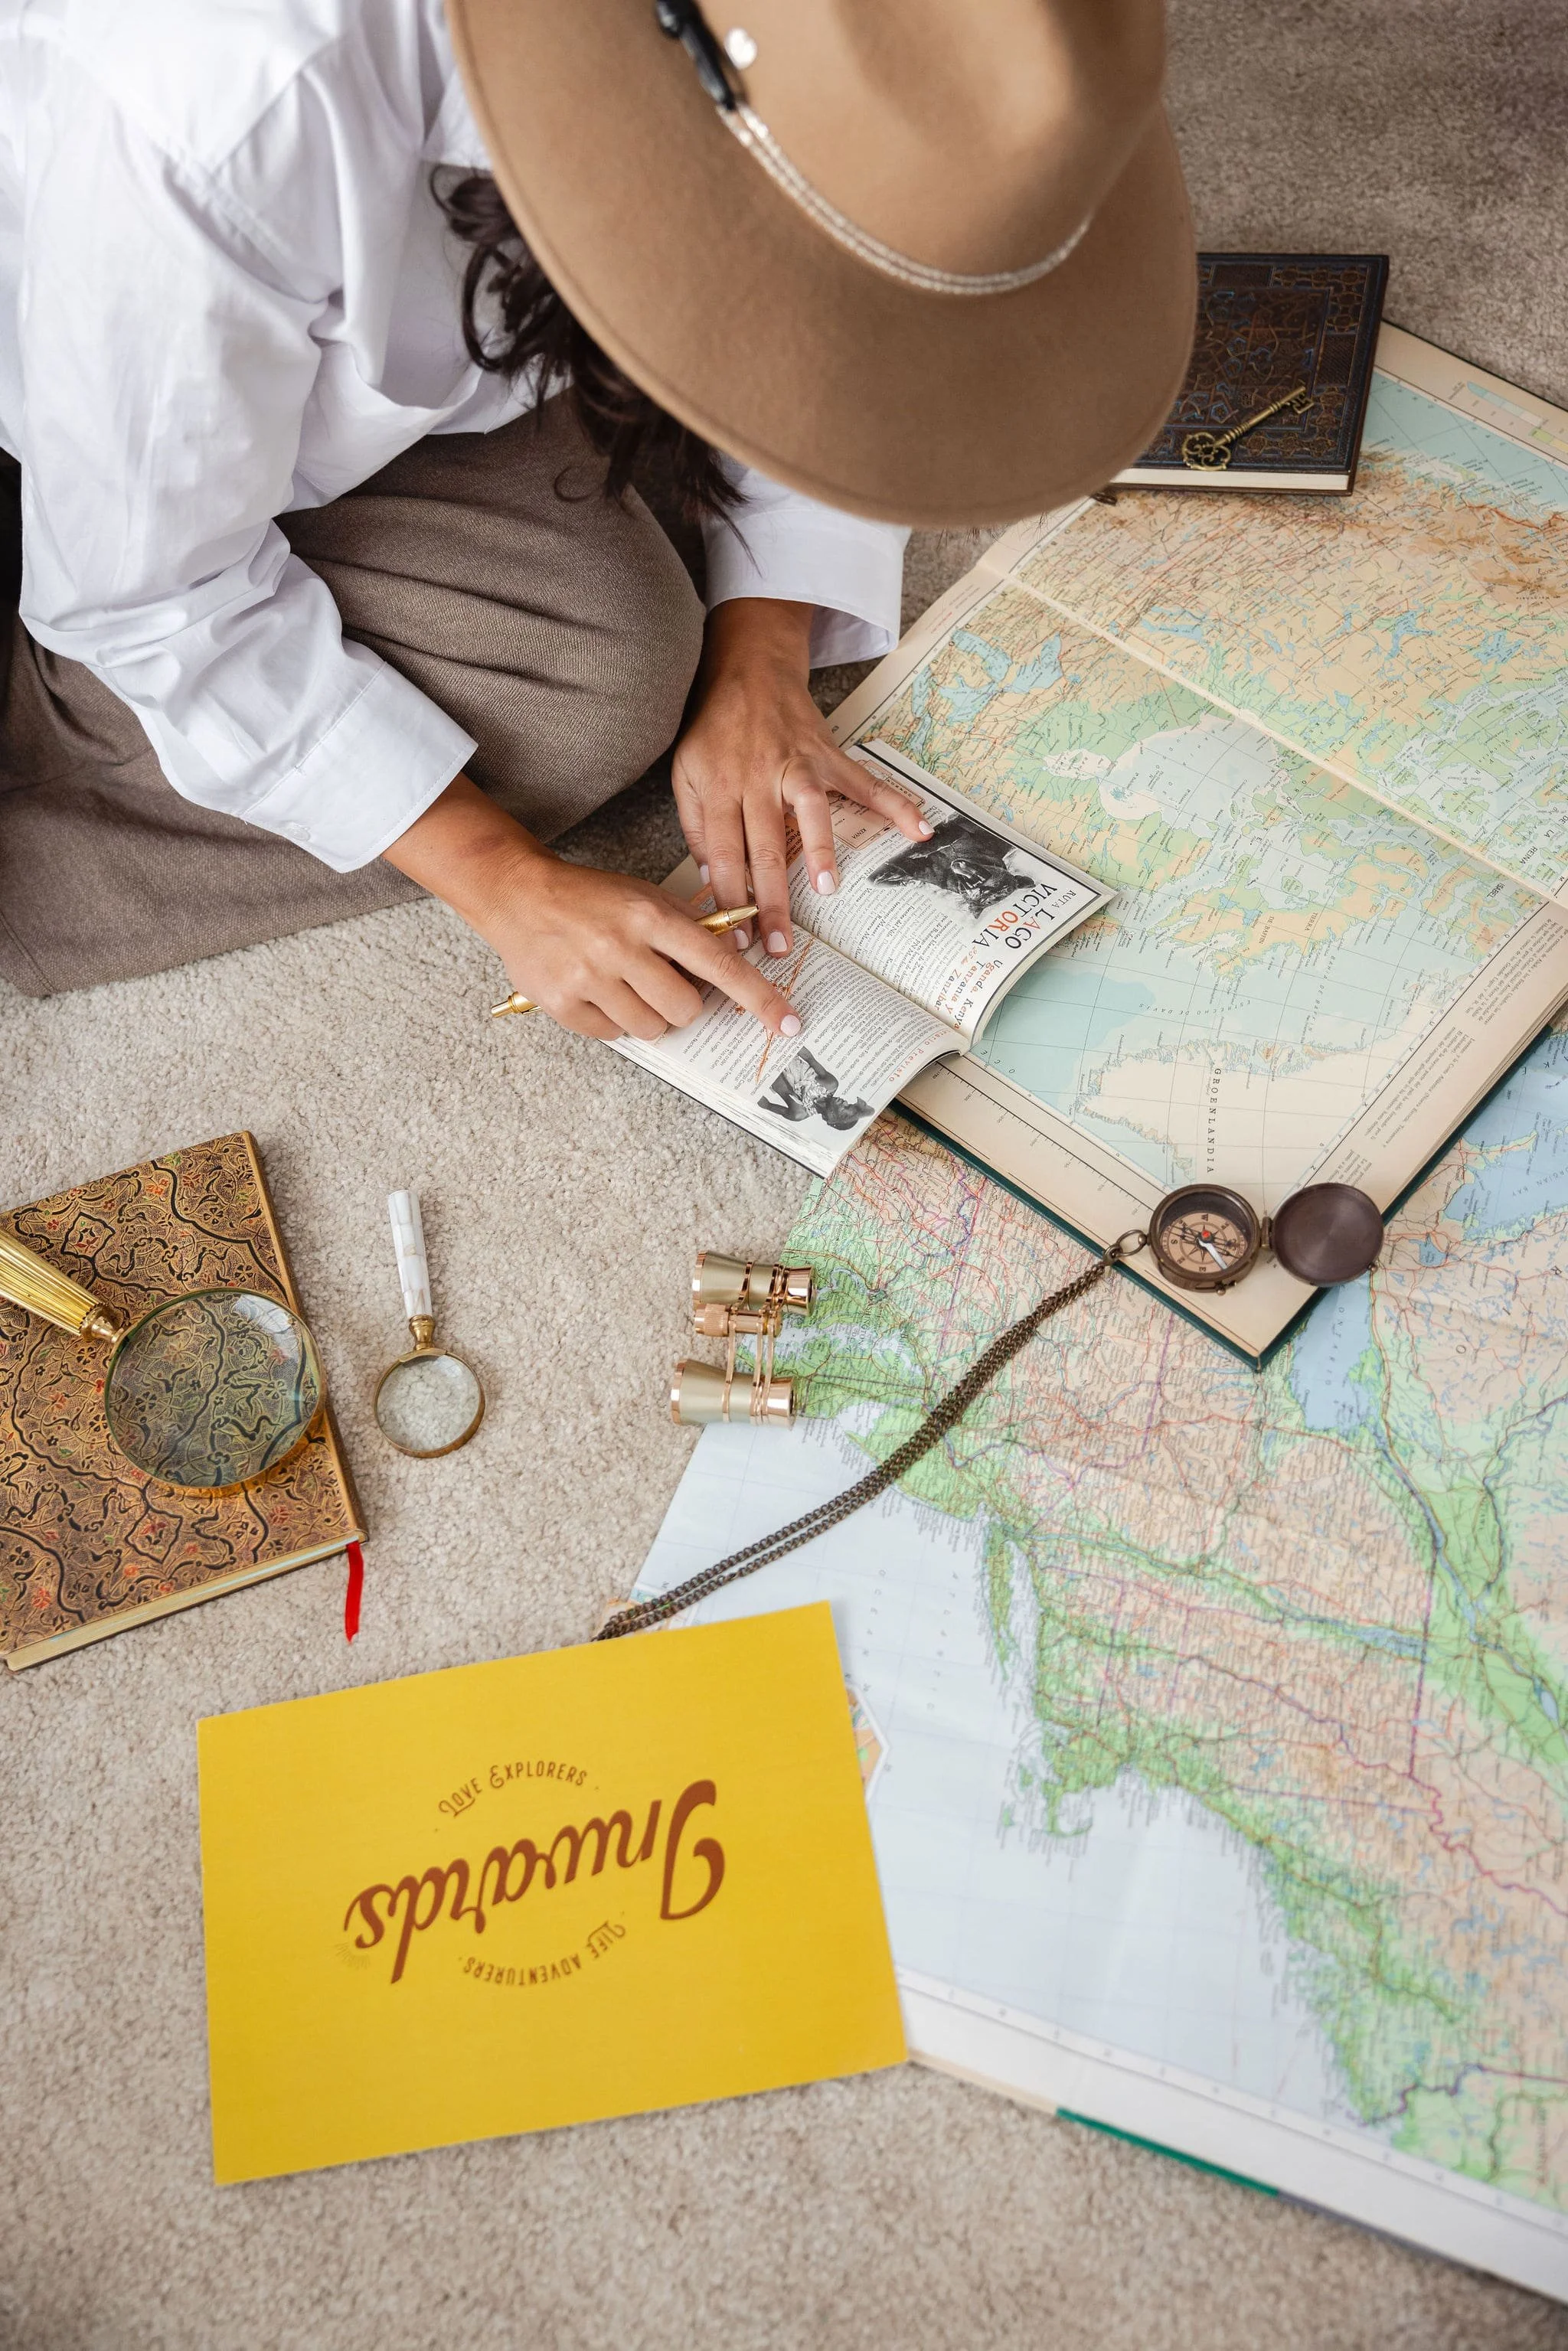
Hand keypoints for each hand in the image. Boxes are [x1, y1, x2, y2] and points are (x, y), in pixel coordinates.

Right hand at [382, 776, 801, 1042]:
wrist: (518, 893)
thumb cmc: (592, 897)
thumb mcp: (645, 897)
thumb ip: (688, 930)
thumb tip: (731, 969)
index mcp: (651, 915)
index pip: (720, 966)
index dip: (758, 999)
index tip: (788, 1023)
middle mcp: (622, 948)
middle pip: (686, 1008)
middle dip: (684, 1003)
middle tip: (663, 982)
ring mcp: (590, 979)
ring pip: (652, 1029)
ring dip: (651, 1016)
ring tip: (628, 986)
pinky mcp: (564, 1004)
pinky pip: (614, 1035)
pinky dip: (614, 1021)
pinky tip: (598, 992)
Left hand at [673, 598, 932, 957]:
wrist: (748, 670)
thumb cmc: (714, 731)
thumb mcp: (686, 774)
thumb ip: (696, 827)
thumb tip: (712, 881)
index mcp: (718, 786)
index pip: (721, 854)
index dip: (728, 900)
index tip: (736, 942)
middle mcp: (758, 776)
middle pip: (763, 845)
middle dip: (770, 900)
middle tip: (776, 944)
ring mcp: (797, 765)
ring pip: (809, 811)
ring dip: (820, 849)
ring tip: (827, 890)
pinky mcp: (828, 756)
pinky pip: (864, 782)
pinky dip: (894, 803)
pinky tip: (919, 828)